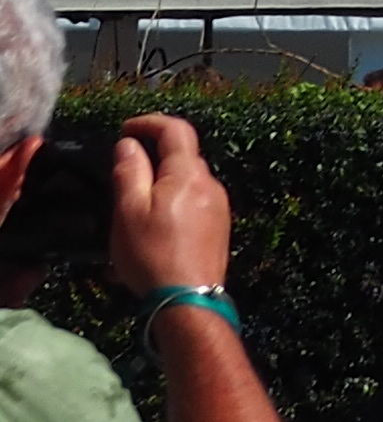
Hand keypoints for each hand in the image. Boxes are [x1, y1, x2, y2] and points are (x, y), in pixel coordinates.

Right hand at [108, 116, 232, 301]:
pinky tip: (154, 227)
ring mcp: (218, 205)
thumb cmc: (153, 254)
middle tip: (124, 170)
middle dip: (154, 156)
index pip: (175, 130)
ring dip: (162, 183)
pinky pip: (192, 203)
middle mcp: (210, 182)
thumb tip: (129, 143)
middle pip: (183, 156)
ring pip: (187, 181)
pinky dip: (172, 203)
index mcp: (188, 173)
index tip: (126, 129)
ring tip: (134, 205)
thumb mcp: (129, 212)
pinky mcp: (218, 225)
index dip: (149, 122)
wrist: (187, 298)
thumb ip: (130, 172)